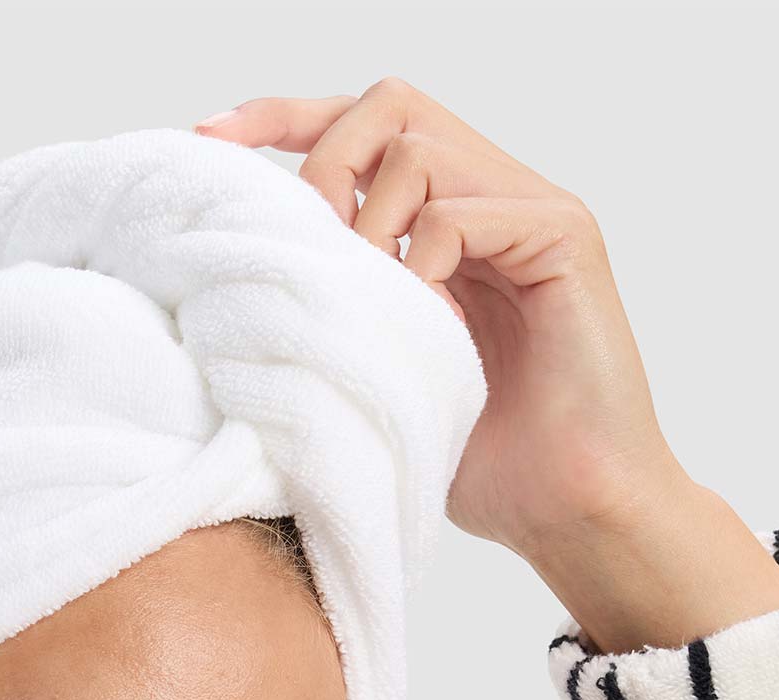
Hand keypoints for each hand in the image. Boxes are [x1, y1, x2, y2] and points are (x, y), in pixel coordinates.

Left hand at [194, 82, 690, 562]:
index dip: (280, 121)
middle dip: (322, 159)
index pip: (359, 131)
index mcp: (442, 223)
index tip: (208, 142)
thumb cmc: (486, 466)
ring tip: (368, 306)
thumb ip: (332, 319)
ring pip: (419, 149)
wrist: (570, 513)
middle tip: (301, 243)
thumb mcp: (377, 381)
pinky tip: (423, 325)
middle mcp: (490, 198)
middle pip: (387, 106)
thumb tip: (237, 284)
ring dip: (369, 225)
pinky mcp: (565, 235)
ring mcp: (531, 210)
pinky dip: (421, 264)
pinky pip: (463, 211)